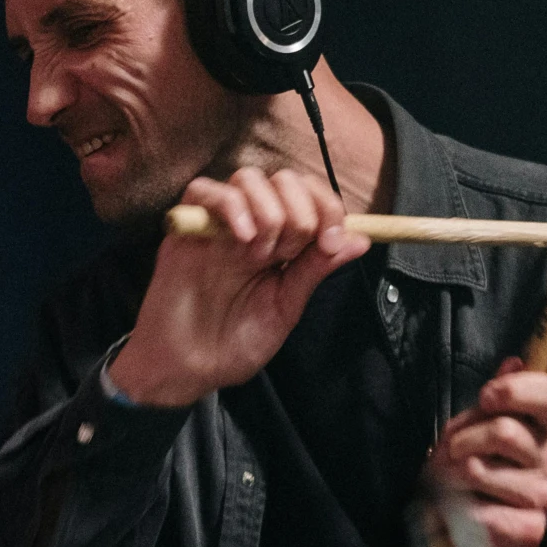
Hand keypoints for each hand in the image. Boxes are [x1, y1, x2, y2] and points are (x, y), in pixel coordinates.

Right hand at [107, 167, 368, 406]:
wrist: (187, 368)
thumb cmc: (234, 343)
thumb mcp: (285, 308)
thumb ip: (315, 270)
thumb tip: (360, 241)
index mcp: (282, 244)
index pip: (312, 198)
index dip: (328, 210)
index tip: (331, 241)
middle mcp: (253, 227)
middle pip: (285, 180)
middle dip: (299, 212)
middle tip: (286, 253)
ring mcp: (219, 225)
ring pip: (249, 178)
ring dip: (266, 210)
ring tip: (258, 253)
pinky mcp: (186, 228)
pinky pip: (204, 189)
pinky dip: (230, 205)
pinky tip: (241, 236)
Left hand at [427, 358, 546, 546]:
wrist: (459, 542)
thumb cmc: (463, 479)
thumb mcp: (469, 433)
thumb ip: (492, 403)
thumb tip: (514, 362)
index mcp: (541, 431)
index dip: (525, 390)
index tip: (488, 398)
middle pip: (507, 430)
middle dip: (464, 439)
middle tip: (450, 454)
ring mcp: (544, 496)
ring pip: (482, 470)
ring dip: (449, 477)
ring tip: (447, 488)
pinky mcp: (528, 528)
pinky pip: (477, 509)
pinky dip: (452, 510)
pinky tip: (454, 515)